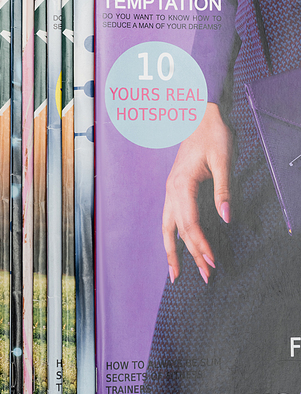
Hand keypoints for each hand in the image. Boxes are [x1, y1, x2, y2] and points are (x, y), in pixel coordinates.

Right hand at [162, 102, 232, 283]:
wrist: (198, 116)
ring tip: (176, 274)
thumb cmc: (212, 135)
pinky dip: (172, 237)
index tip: (212, 262)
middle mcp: (171, 191)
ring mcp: (170, 191)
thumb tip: (226, 217)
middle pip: (177, 231)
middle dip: (189, 256)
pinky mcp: (174, 190)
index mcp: (181, 185)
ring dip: (173, 252)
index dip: (200, 245)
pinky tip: (177, 248)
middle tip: (204, 277)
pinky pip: (169, 219)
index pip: (190, 223)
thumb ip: (223, 190)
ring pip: (167, 228)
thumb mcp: (222, 160)